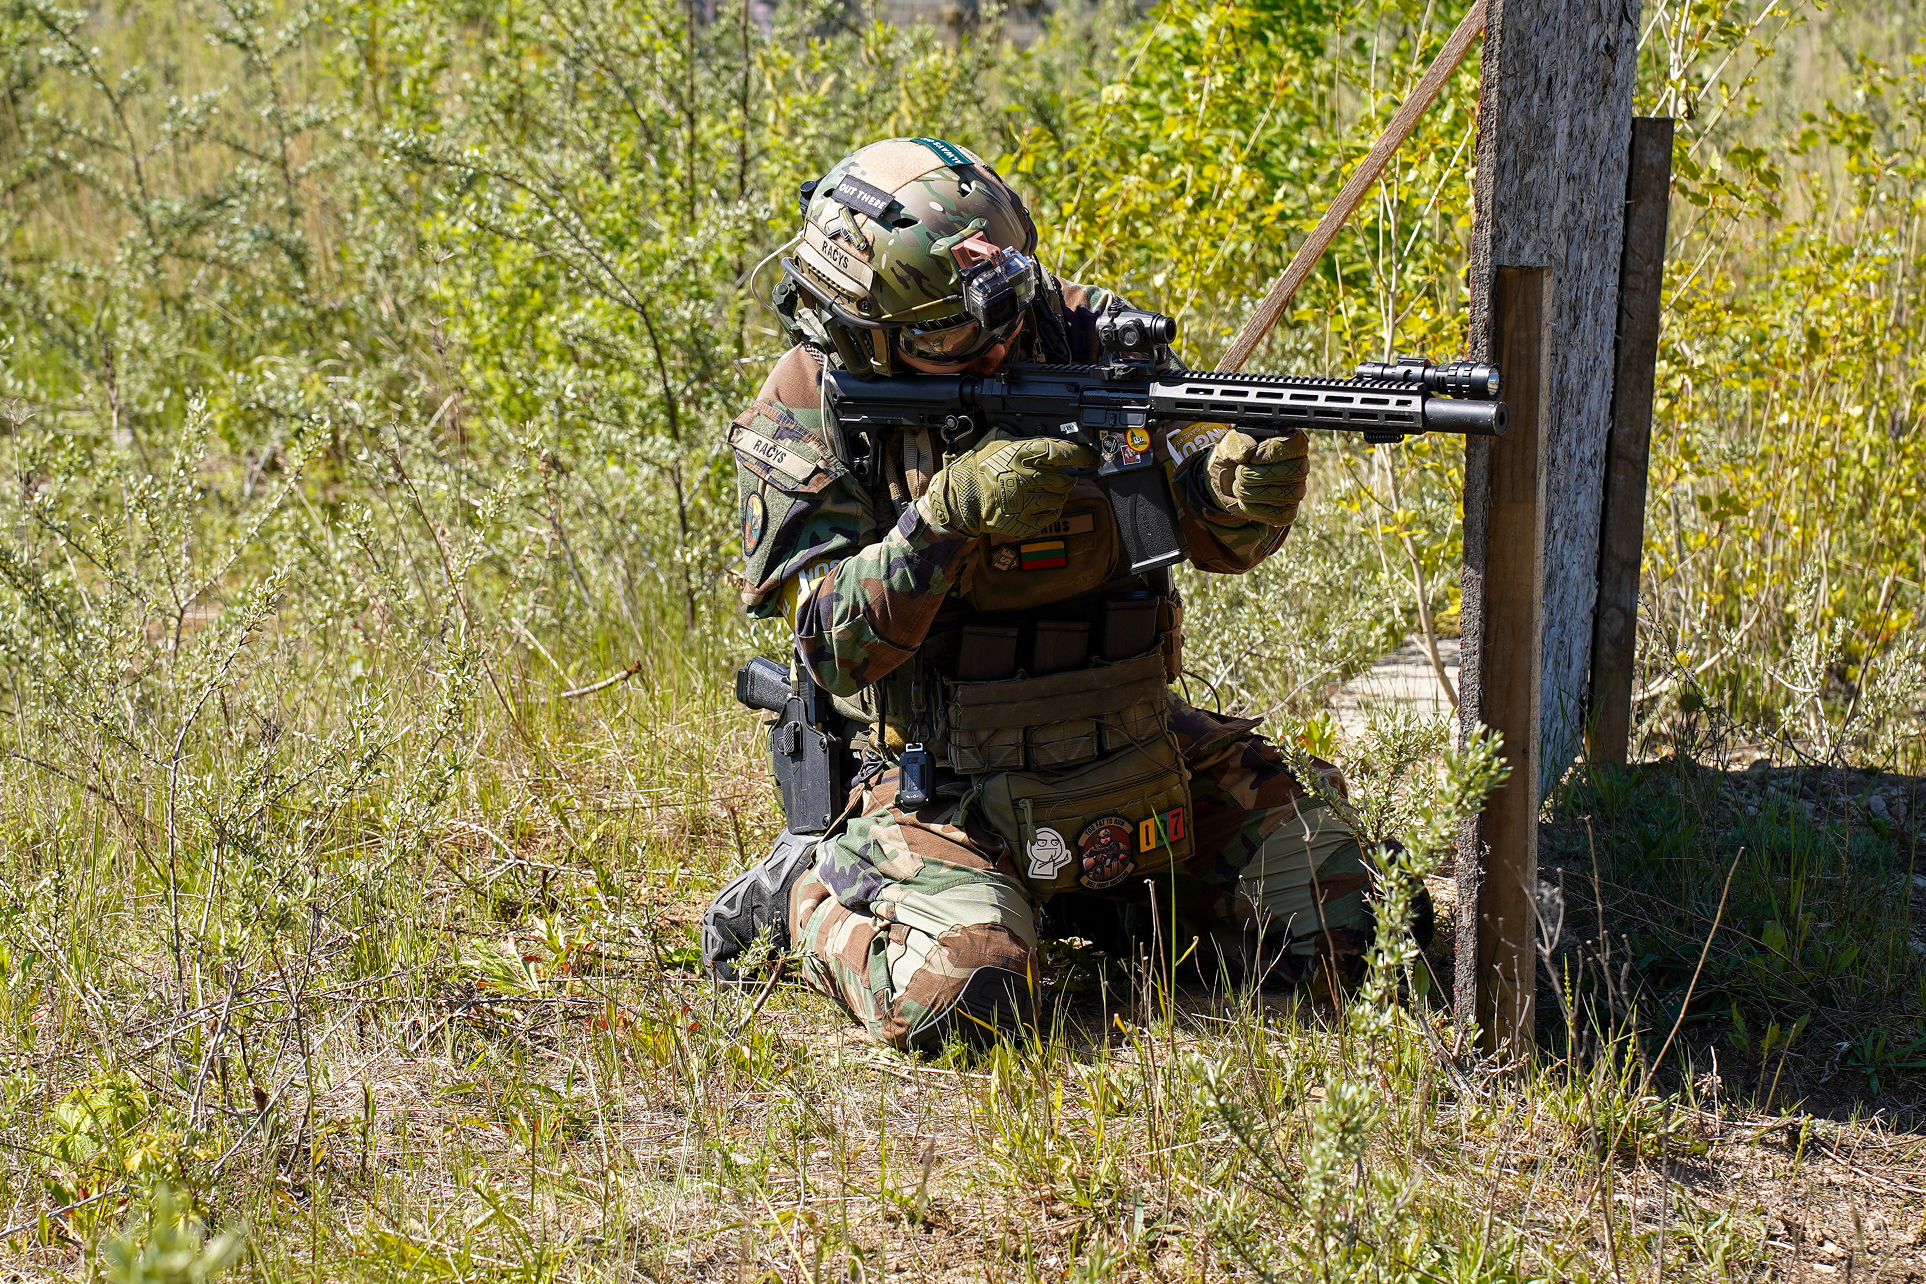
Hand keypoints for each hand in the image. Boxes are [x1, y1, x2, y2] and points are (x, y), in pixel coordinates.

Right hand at [924, 437, 1096, 538]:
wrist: (960, 498)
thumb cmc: (977, 468)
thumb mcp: (998, 442)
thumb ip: (1024, 440)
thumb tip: (1049, 439)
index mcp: (1023, 454)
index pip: (1063, 452)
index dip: (1082, 455)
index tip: (1089, 457)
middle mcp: (1028, 477)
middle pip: (1066, 479)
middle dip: (1066, 479)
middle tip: (1057, 478)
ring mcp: (1027, 501)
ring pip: (1060, 499)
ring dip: (1056, 495)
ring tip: (1041, 492)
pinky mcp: (1024, 521)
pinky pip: (1051, 516)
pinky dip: (1049, 511)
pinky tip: (1037, 505)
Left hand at [1204, 428, 1307, 525]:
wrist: (1225, 481)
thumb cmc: (1234, 456)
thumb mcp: (1229, 443)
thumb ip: (1237, 443)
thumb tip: (1248, 452)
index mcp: (1291, 442)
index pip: (1295, 446)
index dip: (1271, 453)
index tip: (1251, 458)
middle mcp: (1300, 466)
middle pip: (1293, 471)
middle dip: (1259, 474)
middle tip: (1239, 473)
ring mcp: (1296, 491)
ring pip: (1285, 494)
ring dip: (1252, 492)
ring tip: (1238, 486)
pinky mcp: (1287, 513)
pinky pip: (1278, 514)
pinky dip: (1254, 508)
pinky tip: (1243, 501)